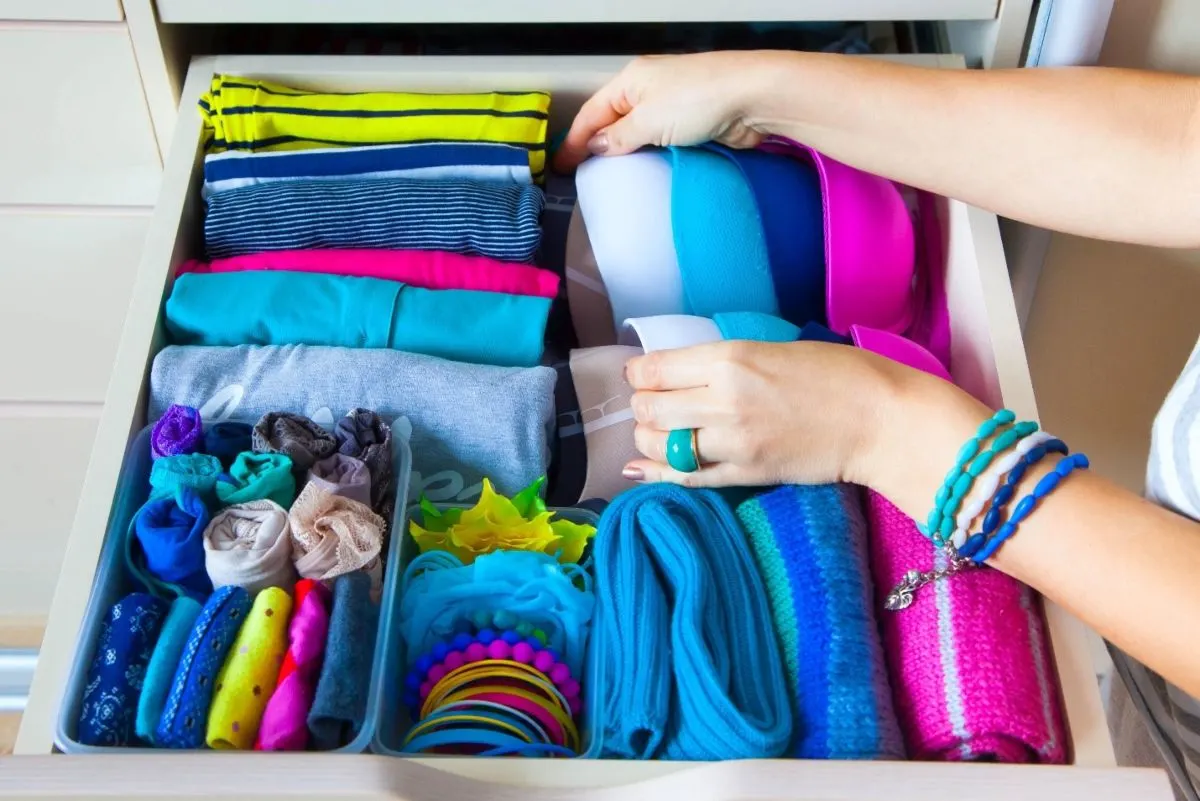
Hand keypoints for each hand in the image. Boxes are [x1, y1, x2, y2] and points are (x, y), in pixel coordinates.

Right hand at [553, 52, 776, 172]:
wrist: (752, 98)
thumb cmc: (699, 98)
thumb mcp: (648, 120)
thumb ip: (618, 137)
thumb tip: (595, 147)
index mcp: (631, 81)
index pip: (592, 113)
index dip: (574, 140)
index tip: (561, 166)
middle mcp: (649, 91)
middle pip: (613, 122)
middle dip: (596, 148)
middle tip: (580, 177)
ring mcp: (671, 107)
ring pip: (638, 136)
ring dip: (624, 157)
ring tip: (607, 182)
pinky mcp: (692, 125)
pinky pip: (661, 145)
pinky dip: (649, 160)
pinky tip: (642, 177)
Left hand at [621, 340, 903, 487]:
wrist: (881, 422)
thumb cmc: (840, 374)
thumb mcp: (774, 348)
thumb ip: (726, 361)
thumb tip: (684, 371)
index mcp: (730, 360)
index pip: (655, 369)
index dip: (638, 372)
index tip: (640, 374)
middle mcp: (723, 400)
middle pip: (649, 408)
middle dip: (643, 405)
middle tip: (653, 403)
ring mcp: (732, 443)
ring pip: (658, 445)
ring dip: (649, 438)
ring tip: (660, 432)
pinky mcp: (744, 475)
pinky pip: (685, 478)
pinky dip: (657, 475)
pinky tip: (641, 471)